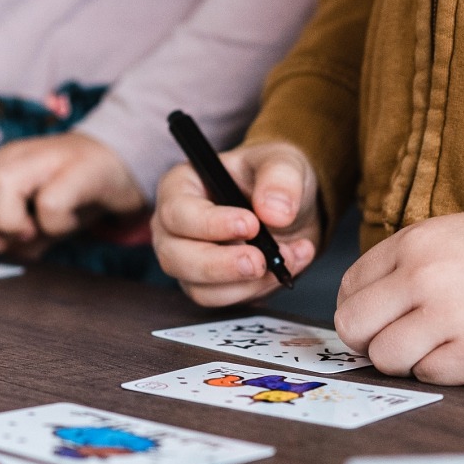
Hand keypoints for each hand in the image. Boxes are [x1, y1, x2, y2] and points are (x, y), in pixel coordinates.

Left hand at [0, 132, 144, 258]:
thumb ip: (5, 236)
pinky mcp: (78, 168)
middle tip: (11, 242)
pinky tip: (69, 221)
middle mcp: (11, 158)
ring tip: (36, 231)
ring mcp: (43, 158)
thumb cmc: (70, 194)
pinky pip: (50, 202)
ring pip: (0, 187)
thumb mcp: (30, 218)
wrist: (124, 163)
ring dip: (12, 223)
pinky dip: (55, 224)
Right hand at [152, 141, 320, 305]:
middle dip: (220, 265)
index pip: (178, 212)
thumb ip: (281, 178)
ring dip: (247, 283)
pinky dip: (259, 290)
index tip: (251, 224)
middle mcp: (174, 228)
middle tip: (259, 261)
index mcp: (180, 187)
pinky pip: (226, 300)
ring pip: (200, 288)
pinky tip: (286, 268)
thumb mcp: (283, 163)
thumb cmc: (271, 179)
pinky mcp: (209, 286)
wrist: (289, 209)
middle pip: (176, 258)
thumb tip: (274, 211)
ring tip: (289, 258)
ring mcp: (188, 261)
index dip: (211, 224)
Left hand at [333, 198, 463, 384]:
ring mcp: (449, 313)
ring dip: (408, 362)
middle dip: (372, 342)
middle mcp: (421, 276)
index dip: (364, 313)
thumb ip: (407, 268)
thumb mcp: (451, 237)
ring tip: (444, 348)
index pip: (349, 290)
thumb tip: (368, 313)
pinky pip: (430, 376)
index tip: (386, 321)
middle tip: (404, 343)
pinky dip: (446, 373)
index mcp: (412, 243)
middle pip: (354, 328)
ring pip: (386, 358)